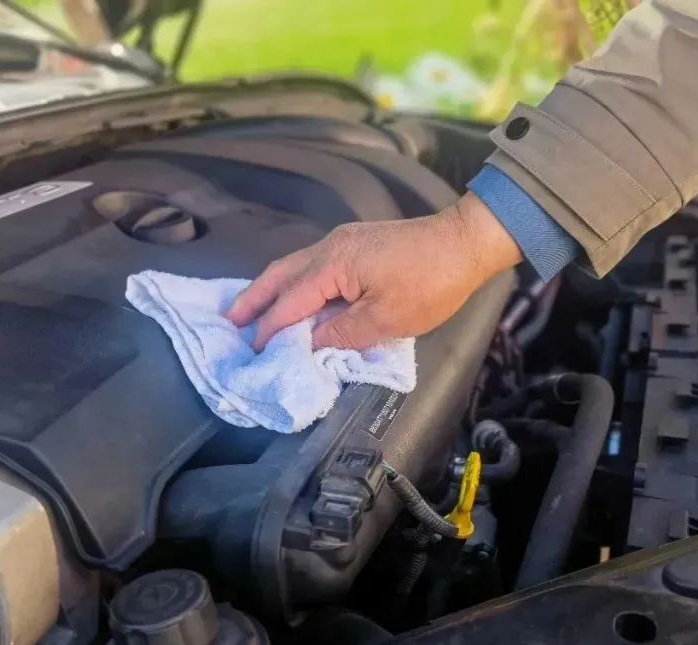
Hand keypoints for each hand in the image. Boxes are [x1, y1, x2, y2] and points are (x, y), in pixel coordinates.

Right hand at [226, 192, 522, 350]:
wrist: (466, 242)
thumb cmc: (430, 283)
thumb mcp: (386, 320)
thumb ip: (342, 333)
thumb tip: (310, 344)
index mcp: (333, 265)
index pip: (290, 302)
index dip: (270, 328)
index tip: (252, 350)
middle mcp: (330, 247)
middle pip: (280, 274)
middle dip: (254, 298)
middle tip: (230, 320)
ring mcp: (343, 241)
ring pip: (294, 266)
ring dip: (271, 288)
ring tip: (252, 309)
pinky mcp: (357, 243)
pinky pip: (312, 264)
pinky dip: (294, 282)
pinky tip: (293, 296)